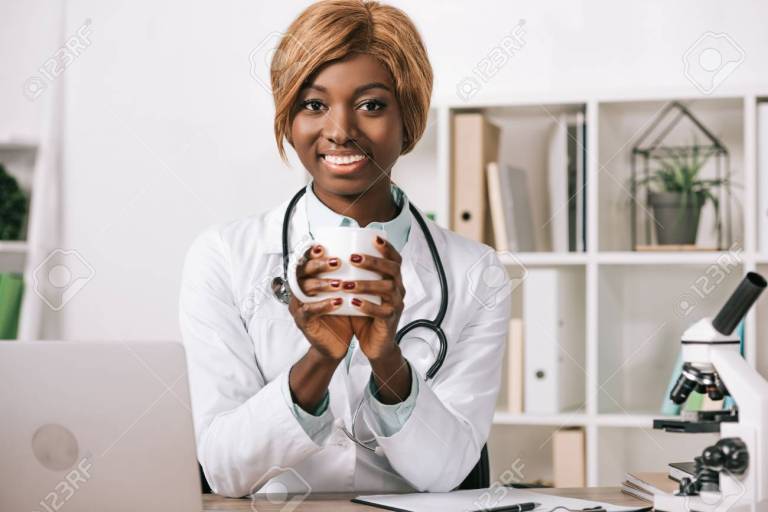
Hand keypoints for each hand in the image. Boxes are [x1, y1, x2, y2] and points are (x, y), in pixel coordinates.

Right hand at [288, 244, 352, 361]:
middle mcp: (299, 290)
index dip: (310, 253)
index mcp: (307, 280)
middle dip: (318, 265)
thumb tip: (364, 252)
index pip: (304, 261)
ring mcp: (298, 306)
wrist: (337, 345)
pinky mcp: (303, 322)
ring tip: (340, 283)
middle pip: (301, 272)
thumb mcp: (345, 292)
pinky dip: (323, 305)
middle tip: (337, 262)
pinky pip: (309, 311)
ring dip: (322, 284)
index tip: (323, 246)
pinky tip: (338, 302)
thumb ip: (348, 275)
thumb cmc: (341, 316)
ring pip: (304, 290)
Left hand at [344, 235, 405, 361]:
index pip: (395, 259)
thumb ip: (354, 275)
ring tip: (347, 283)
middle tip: (353, 258)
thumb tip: (332, 252)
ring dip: (366, 284)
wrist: (375, 344)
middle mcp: (398, 289)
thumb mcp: (361, 291)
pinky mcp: (390, 321)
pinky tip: (353, 303)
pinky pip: (382, 312)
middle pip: (393, 270)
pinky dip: (367, 306)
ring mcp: (396, 305)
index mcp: (393, 280)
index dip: (387, 248)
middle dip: (373, 262)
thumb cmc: (365, 313)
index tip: (374, 238)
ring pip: (387, 289)